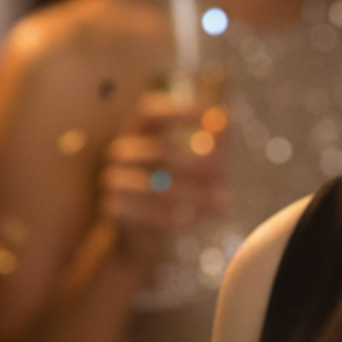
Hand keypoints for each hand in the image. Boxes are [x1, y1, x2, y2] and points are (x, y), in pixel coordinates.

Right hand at [99, 91, 227, 264]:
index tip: (210, 117)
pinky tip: (199, 221)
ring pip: (156, 188)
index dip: (178, 111)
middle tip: (227, 175)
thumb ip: (210, 140)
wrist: (142, 231)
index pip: (151, 111)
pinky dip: (177, 218)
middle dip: (196, 163)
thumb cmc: (173, 184)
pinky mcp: (115, 208)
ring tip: (224, 206)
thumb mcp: (194, 160)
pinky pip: (148, 213)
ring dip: (194, 197)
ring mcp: (114, 180)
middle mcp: (122, 151)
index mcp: (139, 131)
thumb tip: (226, 119)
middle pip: (158, 152)